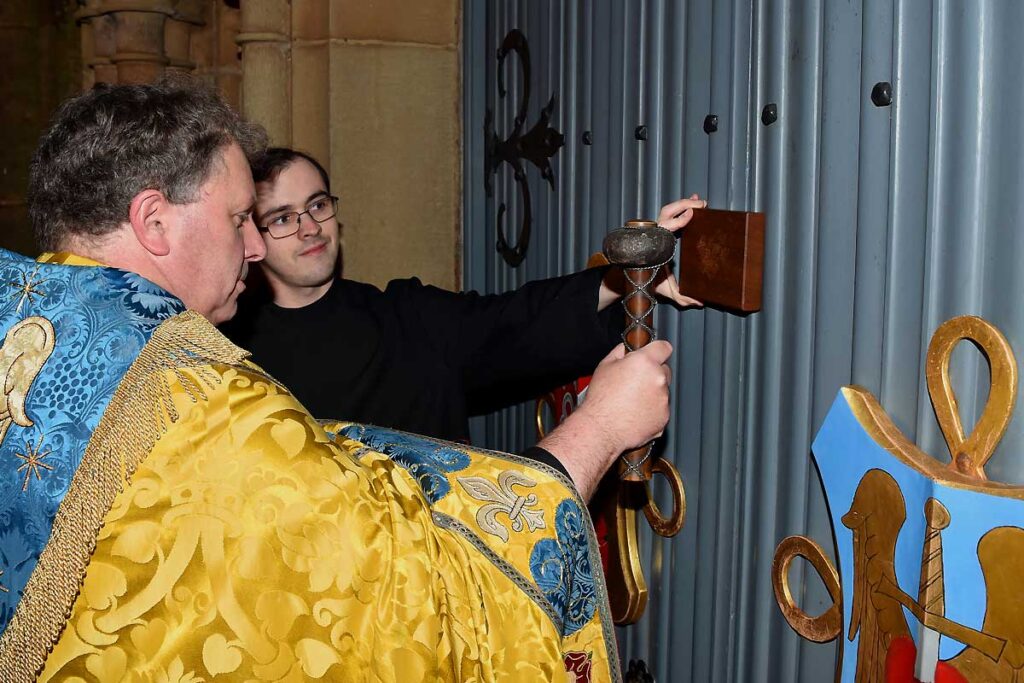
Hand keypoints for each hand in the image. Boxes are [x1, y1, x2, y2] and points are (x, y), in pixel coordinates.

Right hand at [538, 341, 672, 499]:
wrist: (602, 428)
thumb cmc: (601, 399)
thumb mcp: (605, 366)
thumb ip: (621, 352)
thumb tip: (628, 348)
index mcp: (645, 362)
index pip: (664, 347)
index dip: (658, 350)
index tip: (655, 354)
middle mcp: (658, 379)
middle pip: (663, 370)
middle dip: (652, 374)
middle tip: (634, 383)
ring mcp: (663, 399)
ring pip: (662, 391)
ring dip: (651, 393)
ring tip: (631, 401)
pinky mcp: (664, 417)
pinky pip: (660, 409)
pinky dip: (651, 410)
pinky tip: (635, 412)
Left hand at [653, 194, 706, 307]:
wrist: (633, 278)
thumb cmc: (649, 282)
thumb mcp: (666, 291)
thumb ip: (682, 298)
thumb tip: (699, 302)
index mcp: (655, 246)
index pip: (666, 227)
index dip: (678, 220)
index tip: (691, 214)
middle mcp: (653, 235)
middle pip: (667, 212)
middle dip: (684, 205)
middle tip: (701, 204)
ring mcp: (654, 230)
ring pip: (668, 210)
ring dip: (683, 203)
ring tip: (699, 201)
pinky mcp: (658, 228)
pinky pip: (669, 214)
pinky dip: (681, 206)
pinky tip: (693, 203)